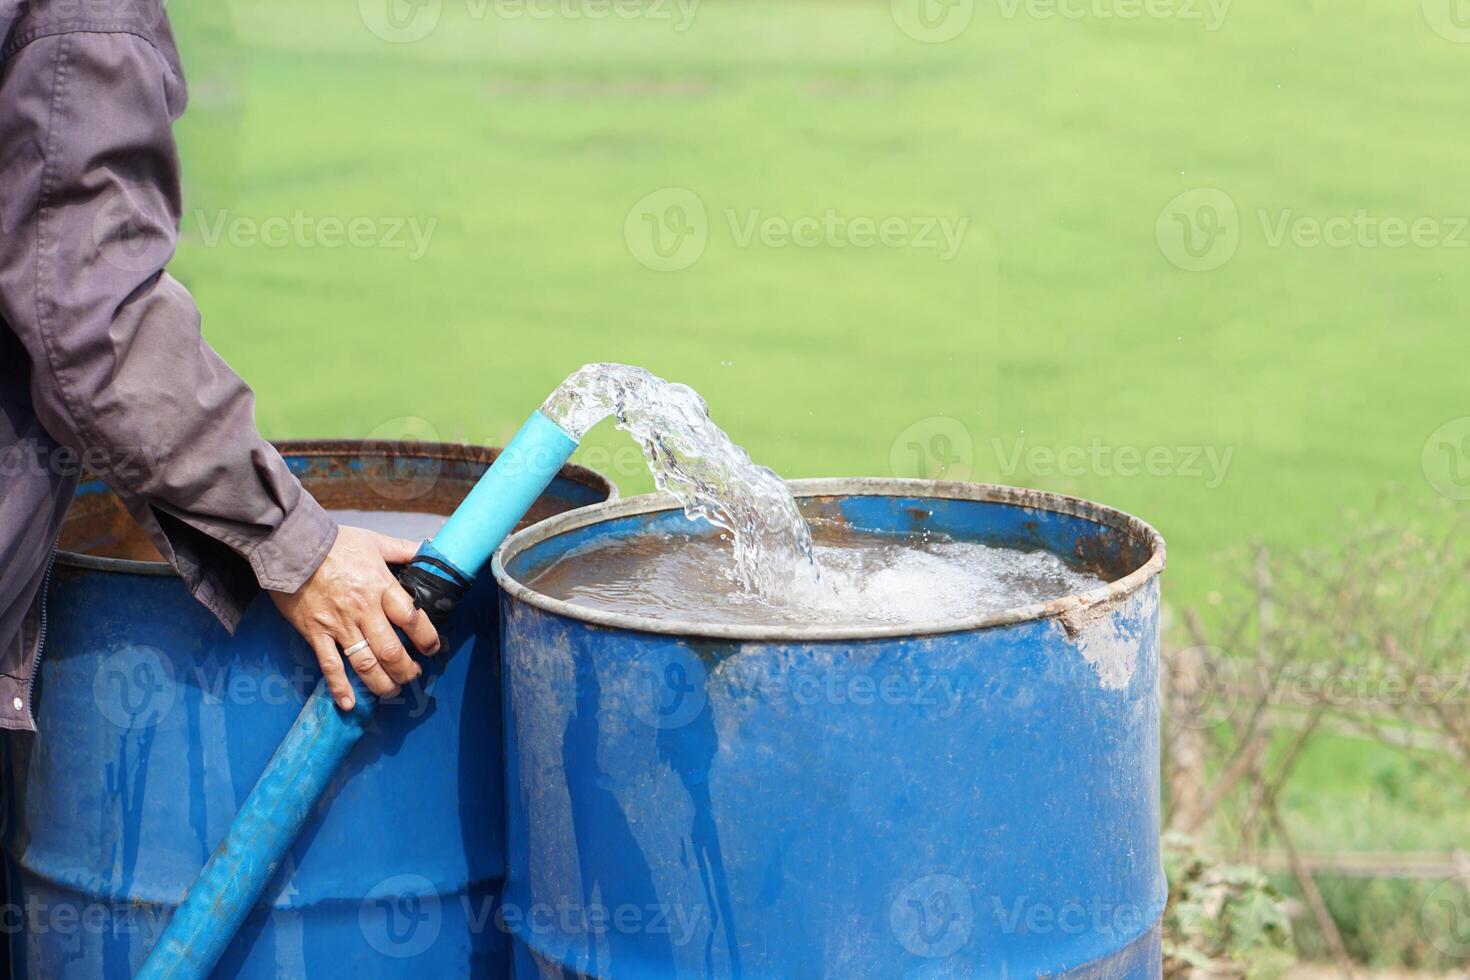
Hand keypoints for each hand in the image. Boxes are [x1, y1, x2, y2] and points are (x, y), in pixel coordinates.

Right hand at [270, 526, 440, 709]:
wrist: (290, 545)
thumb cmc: (334, 543)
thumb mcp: (375, 541)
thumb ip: (404, 549)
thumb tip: (430, 549)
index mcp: (380, 586)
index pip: (412, 618)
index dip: (427, 638)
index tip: (432, 648)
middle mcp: (363, 609)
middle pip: (391, 650)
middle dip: (406, 669)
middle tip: (413, 674)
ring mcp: (338, 624)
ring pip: (365, 663)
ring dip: (381, 683)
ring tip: (392, 690)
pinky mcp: (315, 633)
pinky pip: (329, 665)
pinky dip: (340, 687)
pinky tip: (349, 704)